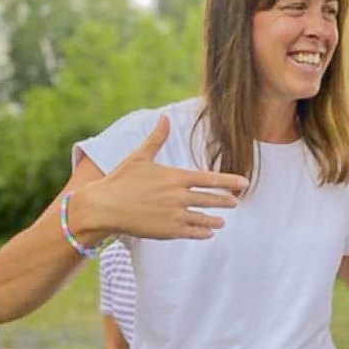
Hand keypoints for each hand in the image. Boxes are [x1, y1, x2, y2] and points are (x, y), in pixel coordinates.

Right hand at [77, 115, 249, 241]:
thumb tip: (164, 116)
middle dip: (226, 201)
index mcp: (176, 177)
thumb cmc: (120, 180)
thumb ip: (157, 139)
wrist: (104, 207)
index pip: (210, 179)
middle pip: (212, 199)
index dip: (229, 181)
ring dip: (216, 219)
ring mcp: (175, 215)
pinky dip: (203, 232)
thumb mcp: (139, 156)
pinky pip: (193, 232)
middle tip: (235, 202)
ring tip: (222, 221)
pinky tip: (208, 231)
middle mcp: (179, 196)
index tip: (244, 183)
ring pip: (204, 218)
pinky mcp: (169, 231)